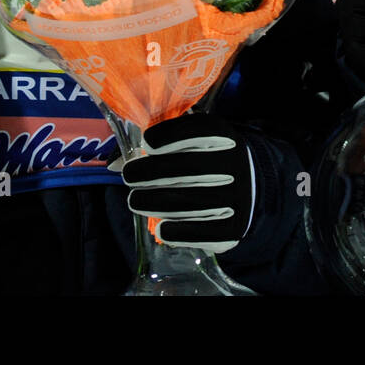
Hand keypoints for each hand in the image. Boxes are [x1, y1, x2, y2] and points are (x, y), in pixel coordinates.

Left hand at [121, 114, 253, 253]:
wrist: (249, 186)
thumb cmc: (206, 159)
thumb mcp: (192, 142)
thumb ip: (158, 145)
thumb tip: (115, 163)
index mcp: (223, 136)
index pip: (198, 131)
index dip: (170, 135)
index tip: (147, 142)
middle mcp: (235, 165)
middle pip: (189, 168)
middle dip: (152, 172)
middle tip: (129, 177)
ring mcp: (238, 197)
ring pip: (192, 202)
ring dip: (156, 203)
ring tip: (136, 201)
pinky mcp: (235, 227)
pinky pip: (204, 233)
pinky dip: (178, 232)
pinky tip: (161, 229)